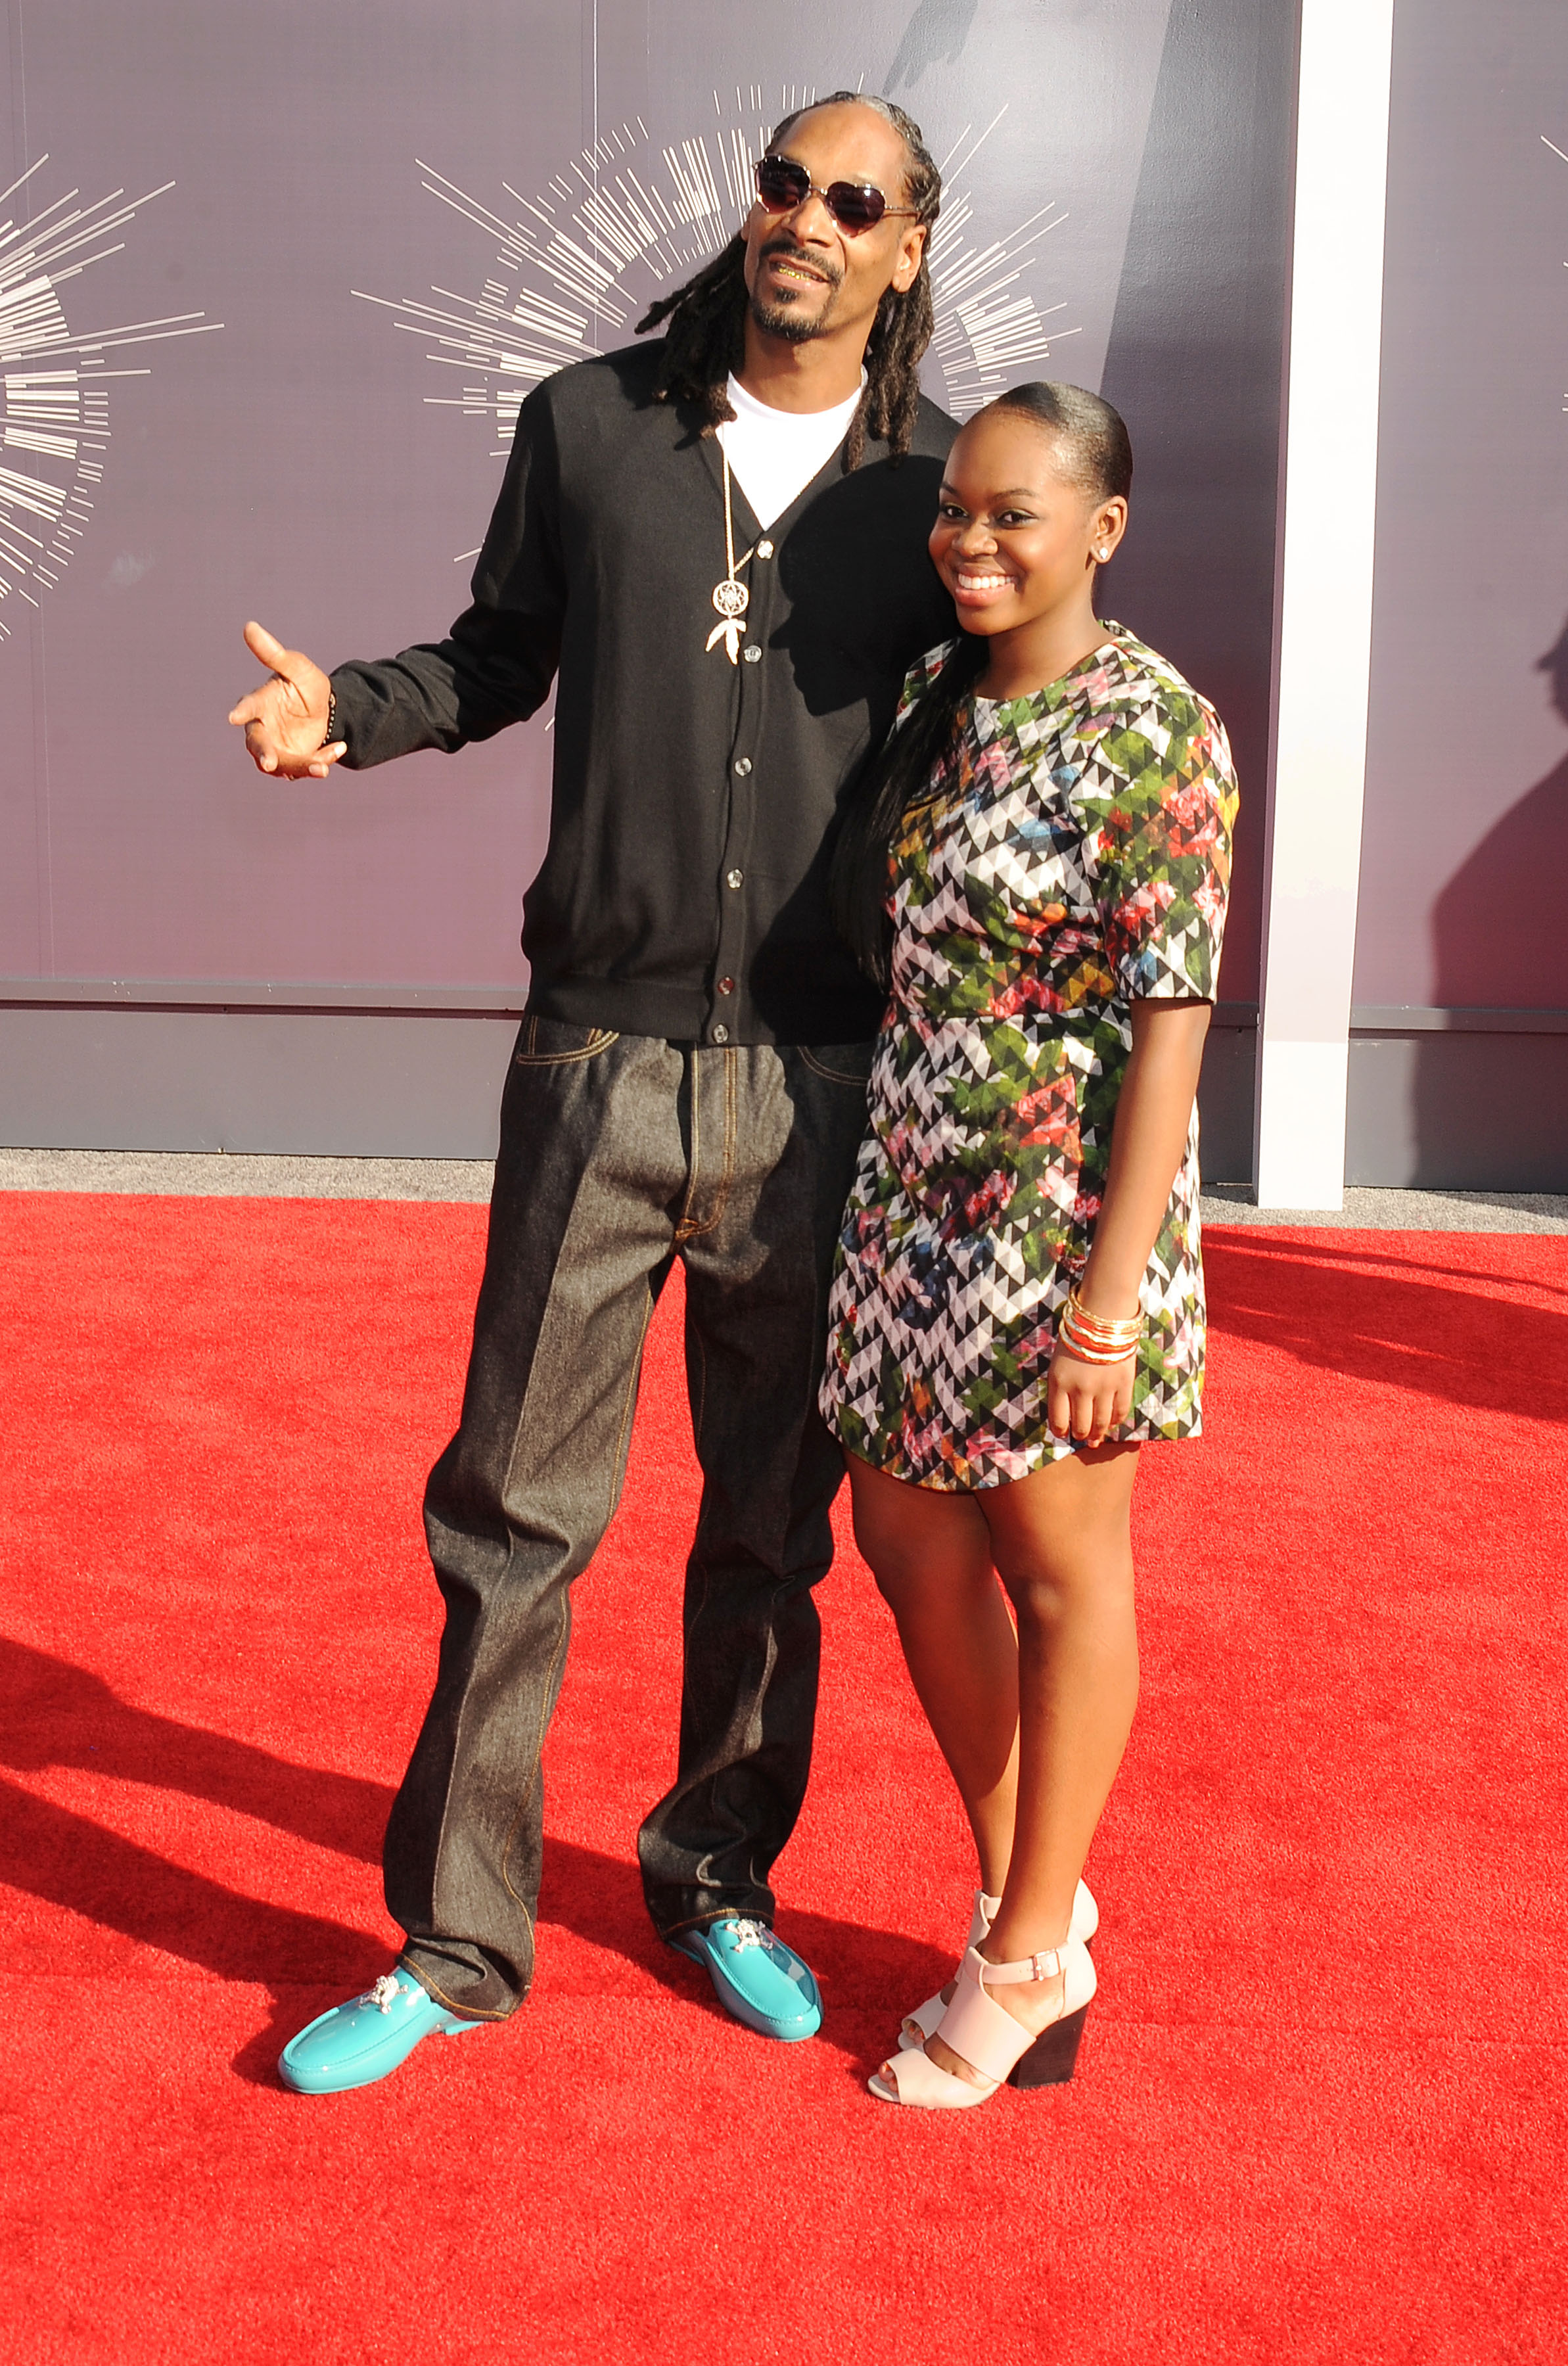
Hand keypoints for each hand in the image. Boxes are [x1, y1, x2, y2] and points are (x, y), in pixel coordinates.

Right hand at [227, 621, 344, 777]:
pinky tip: (339, 746)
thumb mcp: (296, 668)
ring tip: (323, 769)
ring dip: (302, 767)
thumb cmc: (304, 684)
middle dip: (264, 754)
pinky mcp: (293, 763)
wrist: (326, 709)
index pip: (249, 707)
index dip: (242, 711)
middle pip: (258, 745)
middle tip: (270, 763)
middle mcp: (264, 729)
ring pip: (283, 765)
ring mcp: (277, 748)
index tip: (233, 716)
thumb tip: (249, 626)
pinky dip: (323, 761)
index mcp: (260, 704)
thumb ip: (274, 654)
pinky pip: (305, 768)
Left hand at [1046, 1346, 1134, 1448]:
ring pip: (1100, 1424)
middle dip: (1080, 1435)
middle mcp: (1080, 1389)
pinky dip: (1115, 1421)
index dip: (1061, 1432)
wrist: (1102, 1317)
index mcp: (1059, 1382)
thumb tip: (1068, 1418)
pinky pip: (1120, 1412)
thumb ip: (1061, 1389)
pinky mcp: (1123, 1383)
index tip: (1064, 1433)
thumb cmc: (1077, 1340)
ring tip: (1095, 1436)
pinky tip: (1111, 1422)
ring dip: (1098, 1433)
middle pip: (1081, 1426)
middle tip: (1082, 1436)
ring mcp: (1103, 1387)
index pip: (1058, 1421)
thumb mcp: (1058, 1364)